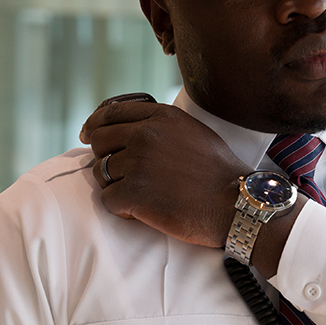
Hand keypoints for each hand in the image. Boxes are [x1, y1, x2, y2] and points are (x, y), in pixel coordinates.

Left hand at [80, 98, 247, 247]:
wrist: (237, 204)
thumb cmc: (219, 173)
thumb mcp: (193, 132)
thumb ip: (161, 125)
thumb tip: (128, 128)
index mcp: (161, 116)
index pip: (110, 112)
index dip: (95, 125)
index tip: (88, 135)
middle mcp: (147, 134)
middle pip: (99, 141)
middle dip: (105, 158)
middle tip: (119, 175)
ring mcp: (139, 163)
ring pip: (101, 173)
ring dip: (116, 186)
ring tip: (142, 196)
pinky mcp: (135, 193)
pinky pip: (108, 200)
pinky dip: (121, 209)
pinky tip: (142, 212)